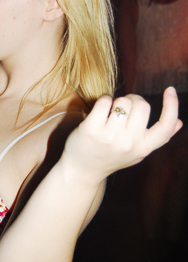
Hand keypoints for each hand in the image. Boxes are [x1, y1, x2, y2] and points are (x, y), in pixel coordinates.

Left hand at [61, 87, 181, 184]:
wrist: (82, 171)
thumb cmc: (111, 156)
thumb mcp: (137, 152)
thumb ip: (157, 138)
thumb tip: (180, 123)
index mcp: (143, 148)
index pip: (165, 127)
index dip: (172, 106)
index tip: (170, 90)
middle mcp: (129, 144)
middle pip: (142, 105)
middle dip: (134, 100)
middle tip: (124, 108)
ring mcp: (110, 137)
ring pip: (123, 101)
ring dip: (117, 101)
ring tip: (110, 113)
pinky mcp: (91, 129)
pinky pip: (105, 101)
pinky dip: (103, 101)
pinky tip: (99, 111)